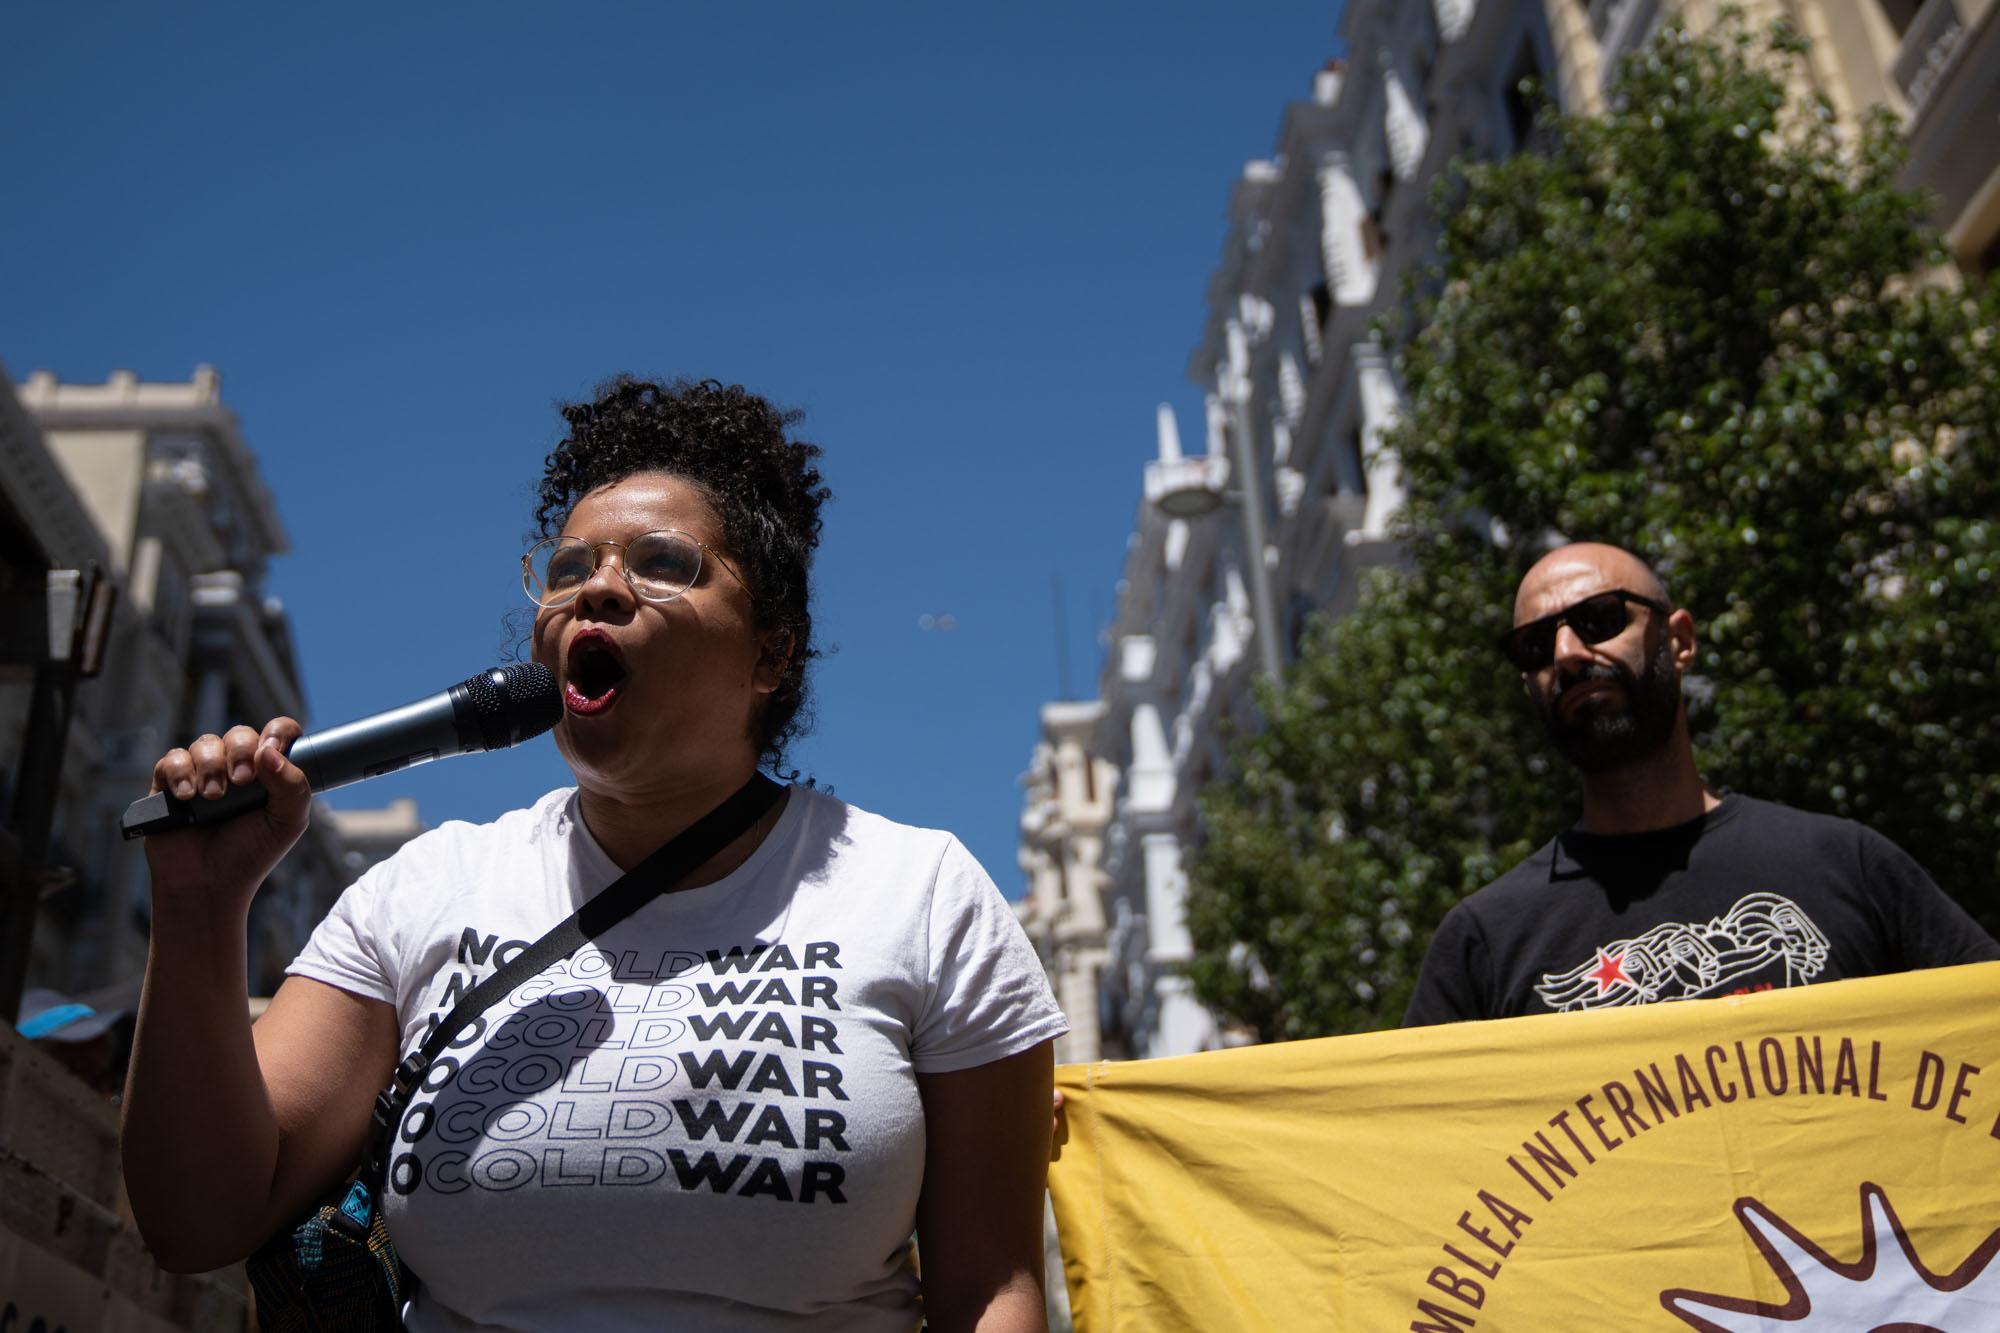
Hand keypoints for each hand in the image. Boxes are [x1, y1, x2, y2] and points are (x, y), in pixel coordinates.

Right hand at [144, 718, 311, 910]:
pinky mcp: (170, 784)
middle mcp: (237, 766)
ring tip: (213, 798)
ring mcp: (203, 773)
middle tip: (241, 782)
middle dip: (241, 752)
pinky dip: (179, 772)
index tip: (271, 751)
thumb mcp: (287, 822)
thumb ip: (293, 786)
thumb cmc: (251, 854)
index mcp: (271, 771)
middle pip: (240, 734)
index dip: (277, 733)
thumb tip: (270, 753)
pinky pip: (172, 759)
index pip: (278, 732)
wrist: (207, 884)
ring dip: (210, 766)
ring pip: (206, 743)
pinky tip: (186, 796)